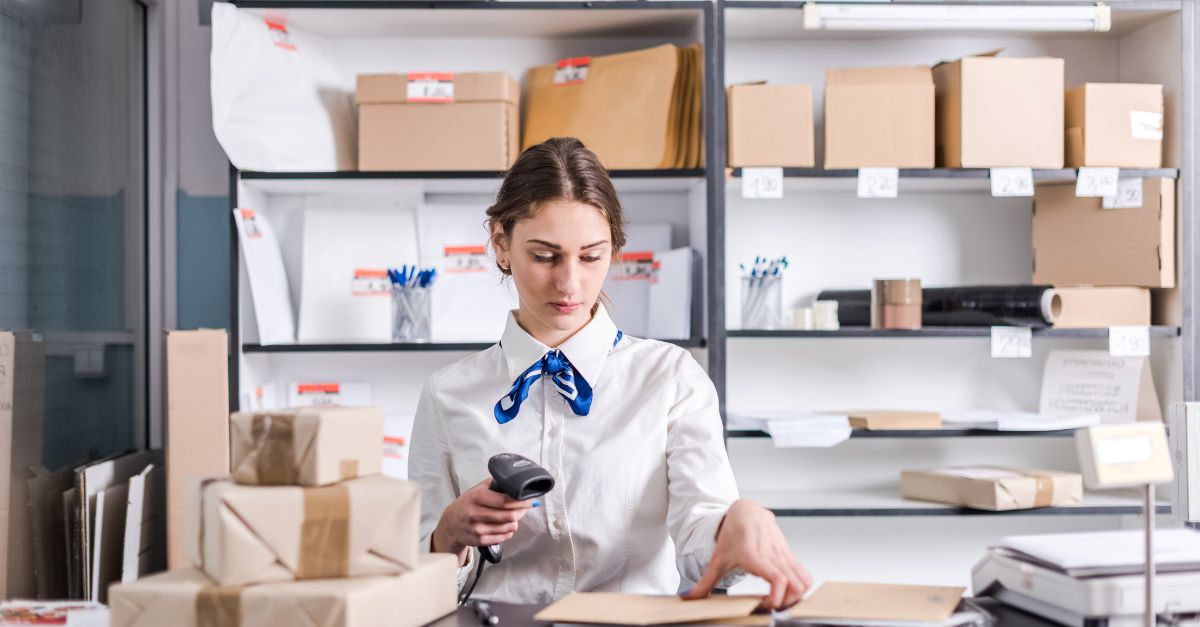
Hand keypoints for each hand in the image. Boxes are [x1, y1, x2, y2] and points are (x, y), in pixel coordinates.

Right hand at [431, 478, 536, 564]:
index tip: (530, 500)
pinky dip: (509, 531)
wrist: (450, 524)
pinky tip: (506, 526)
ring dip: (516, 522)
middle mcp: (476, 514)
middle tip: (525, 507)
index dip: (521, 501)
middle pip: (509, 515)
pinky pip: (503, 537)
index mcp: (477, 498)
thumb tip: (513, 478)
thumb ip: (493, 483)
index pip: (505, 500)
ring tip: (514, 516)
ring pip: (508, 527)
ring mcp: (477, 529)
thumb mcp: (476, 489)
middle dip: (521, 511)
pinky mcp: (480, 540)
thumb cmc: (466, 504)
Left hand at [682, 499, 811, 610]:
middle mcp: (772, 555)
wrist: (747, 511)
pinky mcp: (791, 555)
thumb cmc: (733, 534)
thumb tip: (689, 597)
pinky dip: (801, 587)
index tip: (767, 605)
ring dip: (796, 595)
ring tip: (779, 600)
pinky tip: (786, 591)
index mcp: (754, 556)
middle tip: (771, 606)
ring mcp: (784, 555)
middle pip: (795, 585)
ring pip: (804, 581)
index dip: (778, 596)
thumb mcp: (717, 558)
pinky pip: (805, 575)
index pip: (778, 579)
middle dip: (787, 602)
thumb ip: (705, 582)